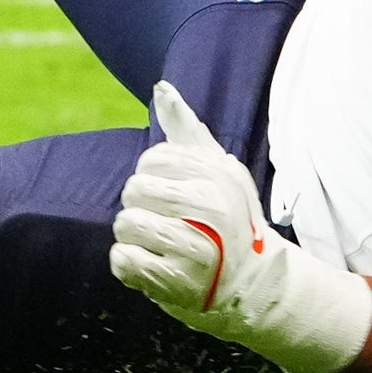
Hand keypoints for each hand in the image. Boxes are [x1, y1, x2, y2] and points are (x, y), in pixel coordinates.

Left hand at [108, 82, 371, 372]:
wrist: (249, 284)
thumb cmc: (227, 219)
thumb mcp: (217, 169)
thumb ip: (185, 128)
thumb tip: (161, 88)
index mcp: (218, 175)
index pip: (151, 159)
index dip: (153, 177)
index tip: (175, 195)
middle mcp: (211, 209)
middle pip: (134, 190)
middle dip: (141, 206)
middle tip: (168, 223)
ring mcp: (196, 248)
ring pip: (125, 224)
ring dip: (133, 238)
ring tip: (160, 245)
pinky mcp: (177, 283)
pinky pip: (123, 260)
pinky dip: (128, 266)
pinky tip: (153, 266)